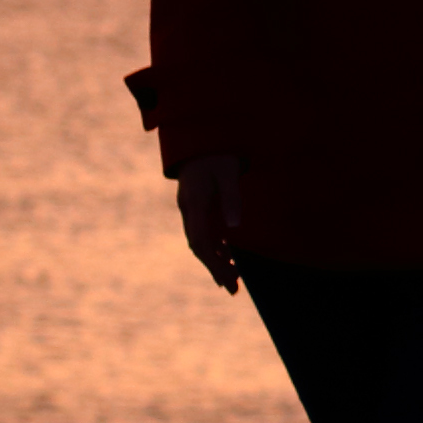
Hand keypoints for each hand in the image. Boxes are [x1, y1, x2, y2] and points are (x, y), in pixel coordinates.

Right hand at [174, 161, 243, 291]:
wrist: (200, 134)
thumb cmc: (217, 152)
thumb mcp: (228, 172)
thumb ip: (231, 198)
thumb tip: (234, 227)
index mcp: (194, 202)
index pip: (202, 241)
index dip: (215, 263)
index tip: (230, 279)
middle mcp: (188, 208)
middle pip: (199, 246)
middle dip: (215, 268)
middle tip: (233, 289)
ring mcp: (190, 207)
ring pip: (200, 241)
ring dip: (215, 260)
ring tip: (232, 280)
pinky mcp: (196, 205)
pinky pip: (203, 231)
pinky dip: (215, 246)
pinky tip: (227, 257)